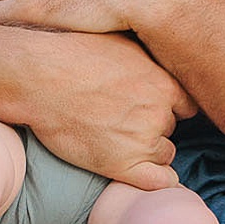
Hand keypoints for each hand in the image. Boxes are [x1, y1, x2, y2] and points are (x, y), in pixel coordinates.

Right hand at [13, 30, 198, 189]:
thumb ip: (148, 58)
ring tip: (115, 137)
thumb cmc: (73, 53)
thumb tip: (159, 51)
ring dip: (148, 150)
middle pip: (170, 128)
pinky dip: (156, 180)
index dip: (168, 107)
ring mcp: (142, 141)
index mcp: (165, 84)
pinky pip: (159, 182)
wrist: (38, 77)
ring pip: (164, 154)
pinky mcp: (121, 165)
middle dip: (152, 126)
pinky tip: (142, 172)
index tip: (149, 106)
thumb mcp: (123, 41)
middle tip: (120, 117)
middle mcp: (159, 113)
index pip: (186, 105)